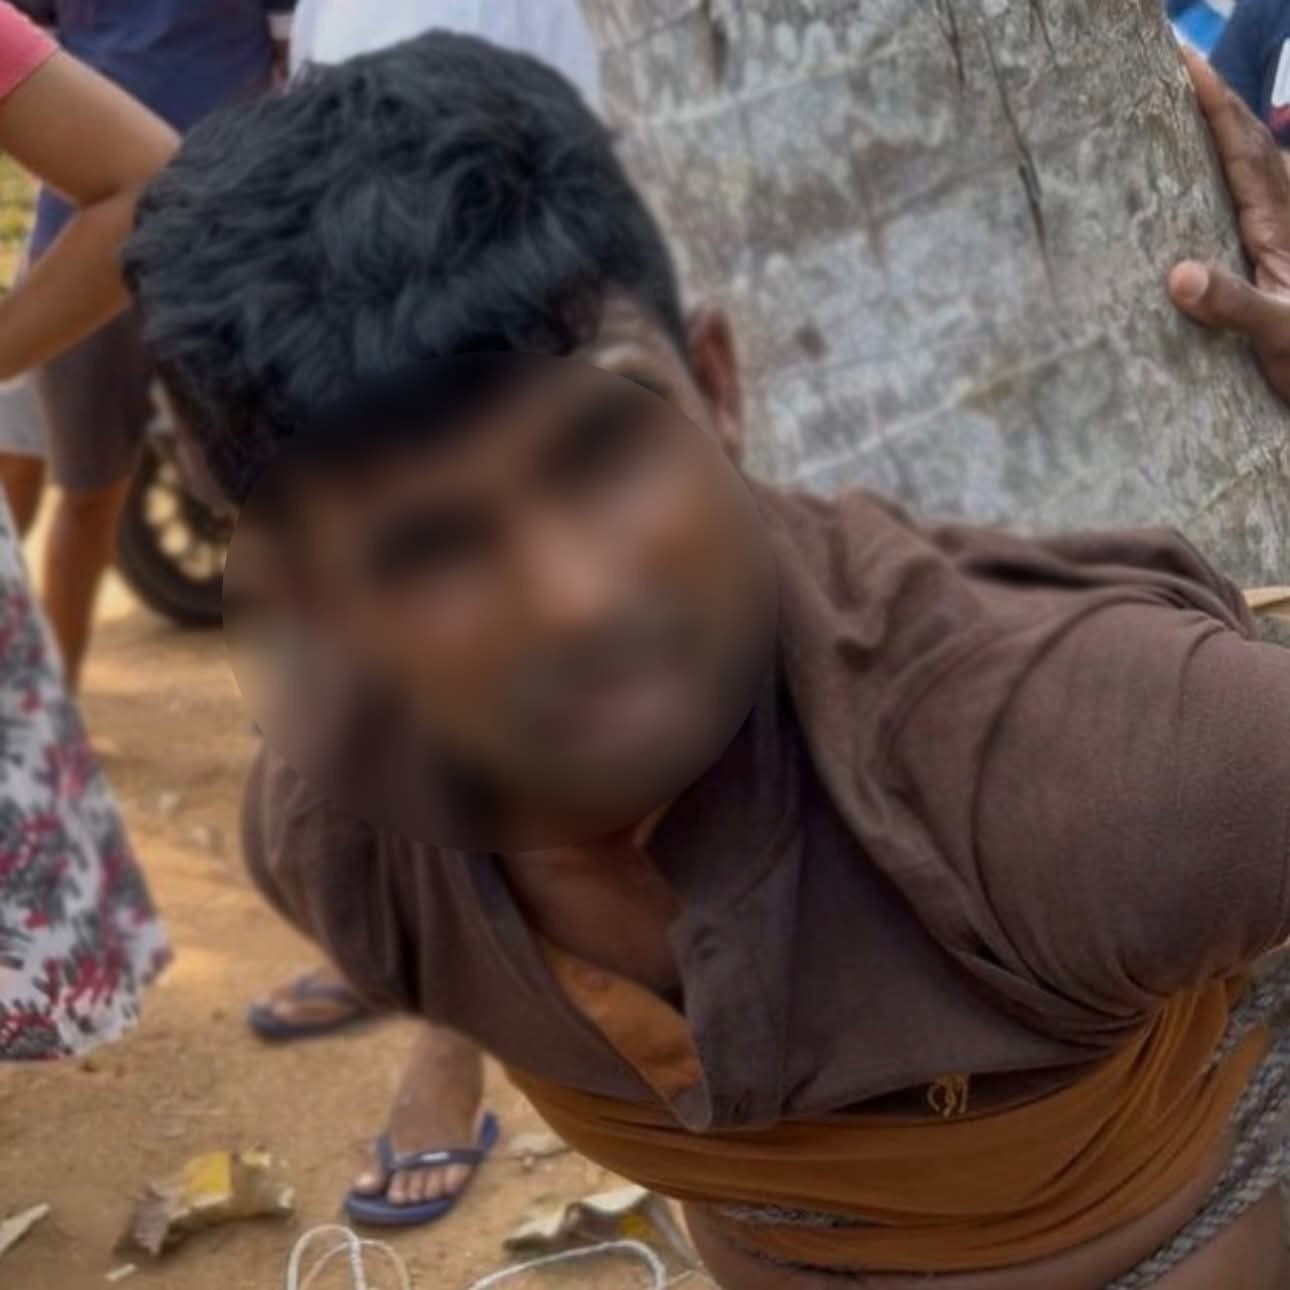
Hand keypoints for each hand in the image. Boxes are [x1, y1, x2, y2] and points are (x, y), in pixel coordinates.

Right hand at [1168, 49, 1289, 404]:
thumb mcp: (1282, 337)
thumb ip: (1235, 306)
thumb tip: (1178, 276)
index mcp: (1281, 224)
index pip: (1242, 146)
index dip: (1212, 101)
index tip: (1179, 59)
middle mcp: (1282, 219)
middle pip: (1246, 140)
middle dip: (1211, 98)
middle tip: (1170, 62)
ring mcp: (1279, 237)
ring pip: (1248, 164)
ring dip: (1215, 130)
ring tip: (1175, 106)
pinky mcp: (1272, 260)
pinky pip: (1242, 197)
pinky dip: (1218, 173)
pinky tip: (1196, 178)